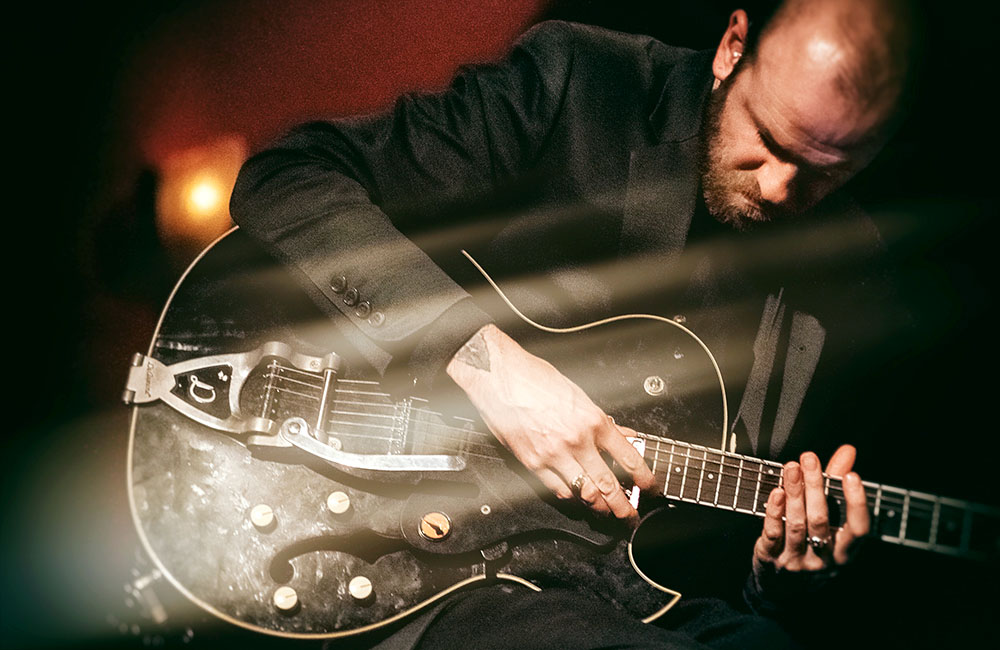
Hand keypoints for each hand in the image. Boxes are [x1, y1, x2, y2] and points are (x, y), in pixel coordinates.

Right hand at [446, 324, 654, 519]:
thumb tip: (623, 435)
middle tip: (631, 517)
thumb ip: (602, 421)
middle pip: (609, 485)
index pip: (629, 458)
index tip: (651, 488)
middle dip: (624, 507)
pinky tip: (576, 498)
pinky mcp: (532, 463)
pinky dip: (571, 497)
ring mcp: (554, 454)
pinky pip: (558, 490)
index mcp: (593, 420)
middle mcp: (577, 440)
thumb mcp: (578, 395)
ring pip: (584, 494)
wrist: (500, 375)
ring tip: (605, 512)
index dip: (645, 479)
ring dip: (598, 508)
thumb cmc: (535, 379)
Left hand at [753, 445, 869, 575]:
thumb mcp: (830, 522)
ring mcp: (796, 561)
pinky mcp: (771, 559)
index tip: (852, 476)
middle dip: (814, 486)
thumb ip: (835, 484)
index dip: (857, 503)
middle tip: (809, 458)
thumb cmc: (811, 547)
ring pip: (796, 524)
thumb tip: (847, 451)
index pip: (858, 529)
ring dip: (794, 493)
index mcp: (844, 552)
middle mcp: (823, 559)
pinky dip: (774, 512)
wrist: (782, 589)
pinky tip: (776, 492)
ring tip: (792, 467)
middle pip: (821, 520)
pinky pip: (773, 534)